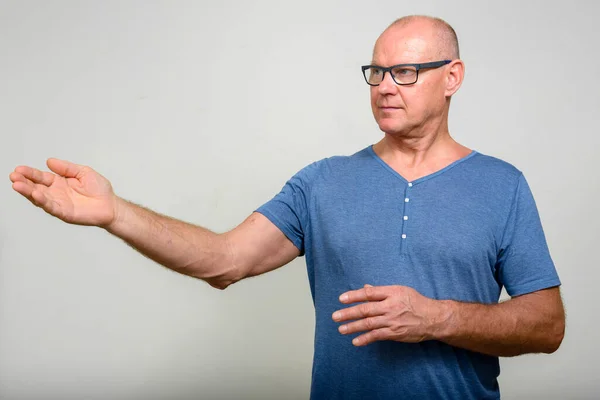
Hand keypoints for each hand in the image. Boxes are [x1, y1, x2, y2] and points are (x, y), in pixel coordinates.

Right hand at [9, 158, 117, 226]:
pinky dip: (43, 201)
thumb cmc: (99, 189)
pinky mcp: (64, 213)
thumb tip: (49, 161)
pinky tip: (35, 194)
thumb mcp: (83, 172)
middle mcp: (56, 193)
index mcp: (59, 182)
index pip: (40, 177)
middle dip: (23, 182)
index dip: (30, 173)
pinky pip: (51, 207)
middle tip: (14, 176)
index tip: (18, 169)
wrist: (111, 205)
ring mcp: (59, 203)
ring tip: (17, 185)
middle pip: (36, 187)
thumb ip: (66, 168)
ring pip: (39, 198)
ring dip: (28, 192)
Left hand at [332, 284, 447, 345]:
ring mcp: (392, 320)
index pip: (369, 293)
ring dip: (353, 327)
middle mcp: (390, 306)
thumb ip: (381, 291)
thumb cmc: (415, 302)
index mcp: (391, 293)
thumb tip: (365, 288)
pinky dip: (365, 339)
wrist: (433, 318)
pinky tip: (356, 341)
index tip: (341, 298)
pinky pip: (377, 336)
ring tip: (341, 329)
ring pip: (369, 323)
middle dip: (348, 313)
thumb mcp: (400, 291)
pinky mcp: (394, 333)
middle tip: (335, 316)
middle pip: (365, 309)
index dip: (354, 295)